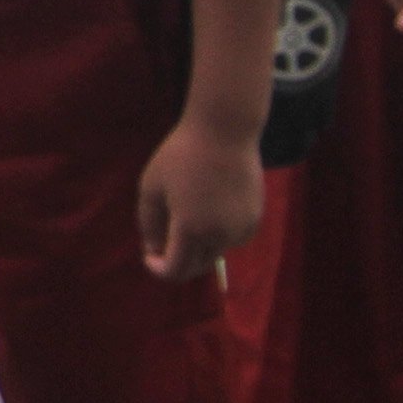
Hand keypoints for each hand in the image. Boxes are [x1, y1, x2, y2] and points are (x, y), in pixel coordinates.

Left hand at [135, 118, 263, 282]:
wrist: (225, 131)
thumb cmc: (180, 155)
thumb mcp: (151, 188)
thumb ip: (149, 225)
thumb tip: (155, 251)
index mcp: (191, 229)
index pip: (175, 270)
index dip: (158, 269)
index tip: (150, 256)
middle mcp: (220, 235)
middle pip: (196, 267)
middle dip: (178, 260)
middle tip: (163, 238)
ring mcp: (241, 229)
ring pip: (214, 253)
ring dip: (198, 246)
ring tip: (186, 213)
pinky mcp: (254, 219)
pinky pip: (230, 239)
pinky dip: (217, 234)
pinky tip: (210, 207)